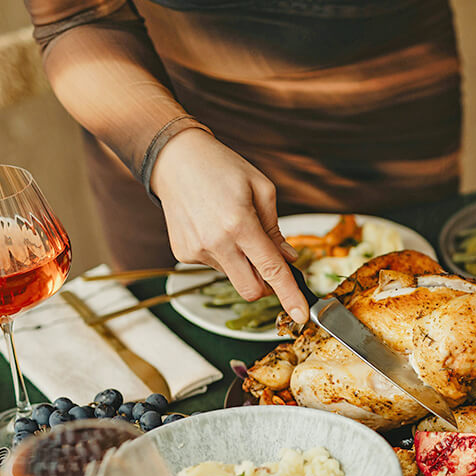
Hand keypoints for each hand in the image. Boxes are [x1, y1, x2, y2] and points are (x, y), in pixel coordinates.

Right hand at [151, 128, 308, 323]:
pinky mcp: (184, 253)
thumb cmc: (221, 168)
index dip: (289, 295)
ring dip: (243, 263)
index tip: (301, 316)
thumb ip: (276, 229)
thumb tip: (289, 259)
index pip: (271, 270)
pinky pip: (216, 266)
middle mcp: (216, 242)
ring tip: (233, 227)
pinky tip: (215, 229)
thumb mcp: (261, 189)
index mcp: (240, 223)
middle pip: (251, 289)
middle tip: (270, 263)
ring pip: (234, 277)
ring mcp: (197, 250)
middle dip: (267, 285)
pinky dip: (225, 256)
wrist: (174, 159)